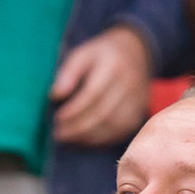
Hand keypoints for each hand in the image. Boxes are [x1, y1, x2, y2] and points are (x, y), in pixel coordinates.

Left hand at [50, 26, 151, 146]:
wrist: (136, 54)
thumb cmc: (102, 55)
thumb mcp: (83, 53)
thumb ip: (68, 72)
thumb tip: (55, 95)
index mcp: (114, 66)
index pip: (92, 94)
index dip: (73, 110)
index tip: (57, 118)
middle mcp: (130, 84)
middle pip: (103, 113)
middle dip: (77, 127)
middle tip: (58, 133)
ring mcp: (137, 101)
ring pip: (111, 126)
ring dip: (86, 137)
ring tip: (67, 138)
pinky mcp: (139, 115)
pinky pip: (119, 133)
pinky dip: (99, 140)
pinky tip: (83, 139)